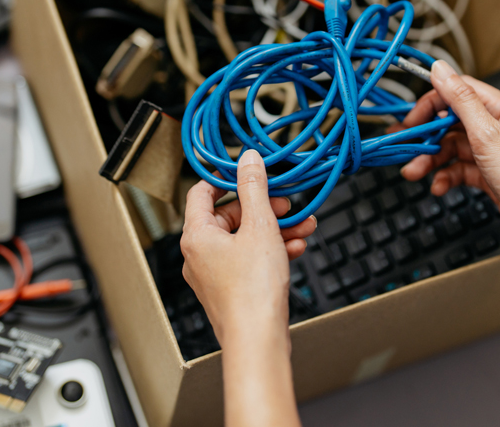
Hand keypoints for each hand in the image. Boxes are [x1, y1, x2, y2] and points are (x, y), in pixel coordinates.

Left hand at [181, 150, 316, 343]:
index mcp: (197, 235)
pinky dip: (271, 250)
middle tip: (286, 203)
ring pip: (244, 238)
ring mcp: (214, 273)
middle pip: (229, 216)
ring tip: (303, 225)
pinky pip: (249, 259)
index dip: (226, 178)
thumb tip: (248, 161)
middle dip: (263, 207)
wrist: (258, 339)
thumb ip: (254, 188)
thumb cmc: (253, 291)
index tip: (248, 171)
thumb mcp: (260, 227)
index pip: (202, 192)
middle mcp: (199, 254)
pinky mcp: (230, 289)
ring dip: (274, 228)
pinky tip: (295, 247)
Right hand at [394, 61, 499, 264]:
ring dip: (431, 160)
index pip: (460, 92)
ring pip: (453, 148)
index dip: (432, 101)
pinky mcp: (489, 174)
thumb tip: (441, 69)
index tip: (412, 116)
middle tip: (406, 145)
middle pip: (452, 122)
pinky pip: (460, 169)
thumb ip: (461, 100)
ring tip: (414, 172)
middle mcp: (499, 128)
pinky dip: (446, 176)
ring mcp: (494, 152)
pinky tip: (439, 186)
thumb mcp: (486, 133)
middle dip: (427, 137)